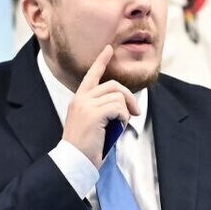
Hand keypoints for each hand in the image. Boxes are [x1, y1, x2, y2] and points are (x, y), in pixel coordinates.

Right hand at [60, 44, 139, 167]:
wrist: (74, 160)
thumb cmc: (86, 147)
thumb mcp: (93, 123)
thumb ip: (103, 109)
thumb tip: (124, 104)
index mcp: (78, 100)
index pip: (91, 75)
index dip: (101, 61)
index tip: (108, 49)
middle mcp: (81, 99)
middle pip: (113, 85)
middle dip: (129, 97)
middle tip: (136, 112)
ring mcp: (86, 105)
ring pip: (118, 97)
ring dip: (125, 113)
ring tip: (118, 127)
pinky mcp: (93, 113)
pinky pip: (119, 108)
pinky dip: (123, 119)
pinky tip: (116, 129)